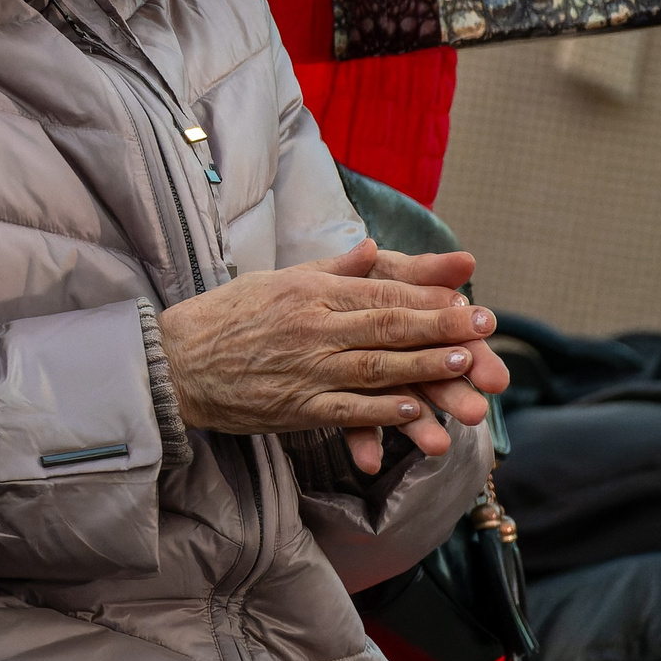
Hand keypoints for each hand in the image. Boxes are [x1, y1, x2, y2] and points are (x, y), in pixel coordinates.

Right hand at [156, 241, 506, 468]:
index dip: (427, 294)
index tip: (465, 296)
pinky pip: (346, 410)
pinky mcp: (296, 406)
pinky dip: (382, 411)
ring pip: (375, 366)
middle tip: (484, 326)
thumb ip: (331, 268)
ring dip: (423, 366)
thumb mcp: (277, 279)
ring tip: (463, 363)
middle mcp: (313, 326)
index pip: (380, 290)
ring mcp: (305, 368)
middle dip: (441, 326)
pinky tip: (414, 410)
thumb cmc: (226, 317)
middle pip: (387, 325)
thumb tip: (372, 249)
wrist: (176, 361)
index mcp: (311, 291)